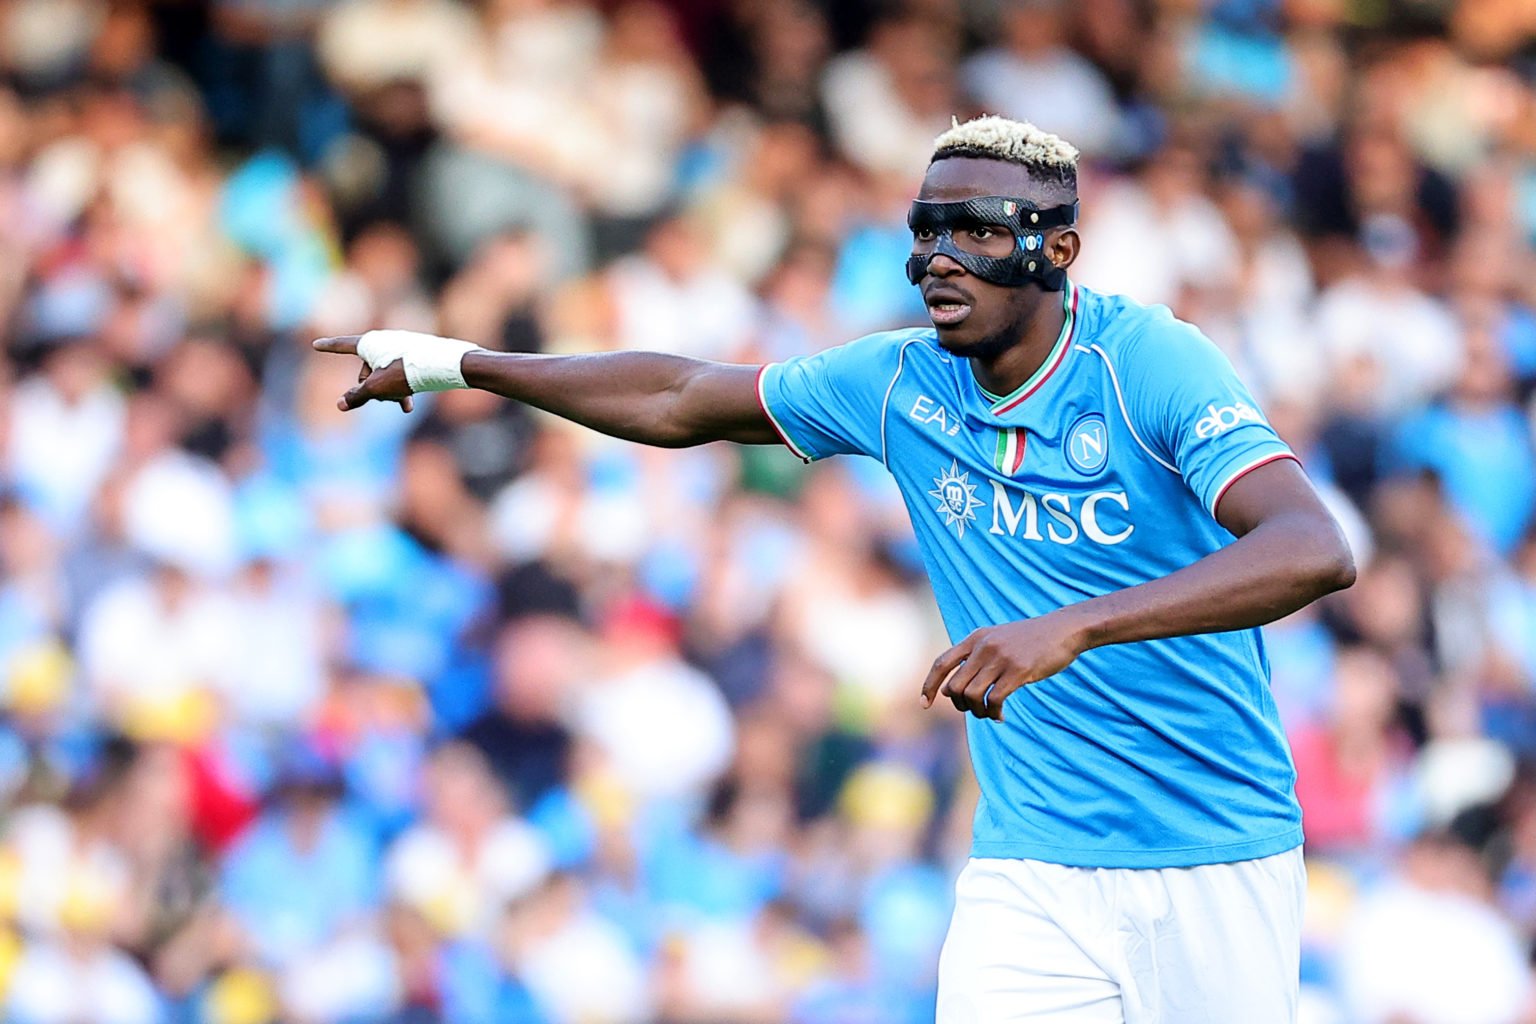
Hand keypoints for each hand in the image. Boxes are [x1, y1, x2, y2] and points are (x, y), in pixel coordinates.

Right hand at [313, 335, 413, 412]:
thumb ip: (357, 396)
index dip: (329, 347)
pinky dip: (402, 390)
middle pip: (367, 371)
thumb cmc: (405, 372)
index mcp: (370, 343)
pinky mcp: (414, 357)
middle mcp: (384, 342)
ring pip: (385, 376)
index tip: (316, 345)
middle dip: (374, 388)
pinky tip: (408, 407)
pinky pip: (401, 375)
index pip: (343, 346)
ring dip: (390, 392)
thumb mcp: (376, 388)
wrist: (442, 365)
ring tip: (404, 404)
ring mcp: (400, 349)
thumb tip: (340, 405)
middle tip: (386, 396)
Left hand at [919, 612, 1089, 720]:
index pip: (941, 664)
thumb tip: (951, 689)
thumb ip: (975, 658)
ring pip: (972, 696)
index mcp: (975, 638)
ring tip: (990, 714)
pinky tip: (1001, 716)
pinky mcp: (1019, 671)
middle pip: (955, 687)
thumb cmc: (1030, 639)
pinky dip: (993, 713)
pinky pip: (994, 700)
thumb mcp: (997, 639)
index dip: (929, 685)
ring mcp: (1000, 658)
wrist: (1063, 629)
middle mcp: (983, 647)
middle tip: (976, 710)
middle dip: (961, 706)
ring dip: (978, 712)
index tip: (924, 704)